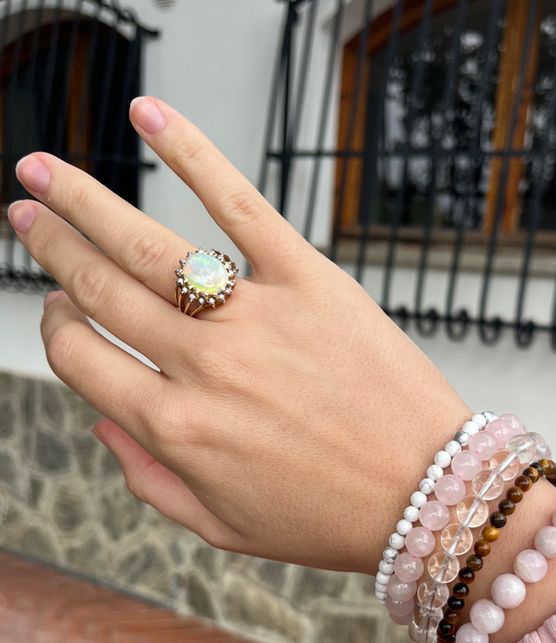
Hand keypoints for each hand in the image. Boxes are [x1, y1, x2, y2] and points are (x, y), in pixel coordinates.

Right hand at [7, 97, 468, 573]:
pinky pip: (240, 204)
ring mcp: (254, 317)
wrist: (427, 493)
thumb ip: (149, 478)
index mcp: (174, 429)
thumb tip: (103, 420)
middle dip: (51, 248)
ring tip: (41, 171)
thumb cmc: (327, 518)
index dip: (57, 328)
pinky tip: (147, 116)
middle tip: (25, 214)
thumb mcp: (222, 527)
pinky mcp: (310, 280)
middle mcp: (202, 367)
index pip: (82, 358)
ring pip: (146, 245)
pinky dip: (191, 152)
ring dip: (83, 201)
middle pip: (100, 290)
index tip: (59, 308)